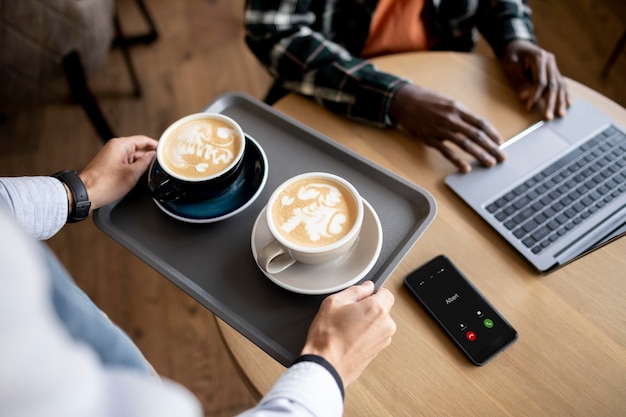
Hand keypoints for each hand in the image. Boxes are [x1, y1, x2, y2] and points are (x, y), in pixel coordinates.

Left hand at [78, 136, 157, 211]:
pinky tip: (138, 177)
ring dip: (141, 165)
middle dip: (149, 157)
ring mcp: (112, 156)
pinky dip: (133, 169)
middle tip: (160, 167)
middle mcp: (115, 148)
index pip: (143, 140)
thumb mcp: (132, 174)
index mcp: (120, 145)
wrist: (85, 194)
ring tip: (148, 174)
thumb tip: (153, 156)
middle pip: (138, 149)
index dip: (156, 145)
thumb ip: (146, 162)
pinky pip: (126, 163)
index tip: (166, 151)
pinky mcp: (109, 165)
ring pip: (132, 157)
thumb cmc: (105, 184)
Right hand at [300, 281, 395, 386]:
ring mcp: (383, 340)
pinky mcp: (378, 352)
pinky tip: (348, 338)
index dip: (372, 293)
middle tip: (348, 313)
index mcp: (378, 309)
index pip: (386, 293)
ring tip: (346, 328)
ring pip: (378, 324)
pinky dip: (364, 336)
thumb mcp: (334, 302)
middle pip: (382, 309)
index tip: (362, 297)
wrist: (325, 365)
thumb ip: (355, 290)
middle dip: (368, 309)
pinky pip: (374, 337)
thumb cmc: (328, 337)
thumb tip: (366, 287)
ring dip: (366, 323)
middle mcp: (386, 325)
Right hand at [390, 84, 504, 172]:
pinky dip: (457, 161)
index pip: (480, 123)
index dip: (492, 134)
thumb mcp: (447, 102)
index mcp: (457, 108)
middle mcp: (451, 119)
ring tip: (490, 163)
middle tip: (502, 157)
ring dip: (479, 155)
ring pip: (465, 144)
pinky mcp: (430, 139)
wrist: (405, 101)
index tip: (500, 142)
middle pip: (476, 135)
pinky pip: (446, 152)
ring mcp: (441, 130)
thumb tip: (476, 126)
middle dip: (491, 147)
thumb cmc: (426, 100)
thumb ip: (461, 114)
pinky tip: (466, 168)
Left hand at [501, 39, 570, 119]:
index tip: (529, 108)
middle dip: (551, 102)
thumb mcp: (511, 66)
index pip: (540, 81)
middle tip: (549, 116)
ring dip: (560, 101)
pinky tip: (568, 103)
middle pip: (553, 84)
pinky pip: (561, 83)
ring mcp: (554, 65)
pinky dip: (564, 94)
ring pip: (560, 85)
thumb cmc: (512, 55)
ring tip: (560, 114)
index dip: (535, 96)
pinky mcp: (554, 70)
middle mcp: (550, 61)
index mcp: (539, 58)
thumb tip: (525, 97)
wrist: (518, 44)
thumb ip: (519, 81)